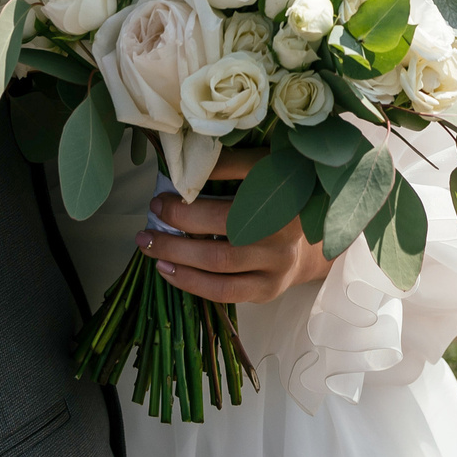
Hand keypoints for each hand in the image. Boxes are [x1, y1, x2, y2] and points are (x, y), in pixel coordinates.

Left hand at [138, 147, 335, 304]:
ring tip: (150, 248)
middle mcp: (284, 228)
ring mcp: (278, 262)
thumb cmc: (273, 199)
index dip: (195, 196)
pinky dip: (191, 282)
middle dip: (180, 224)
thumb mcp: (260, 170)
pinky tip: (168, 271)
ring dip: (179, 256)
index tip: (161, 197)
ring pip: (222, 264)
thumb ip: (229, 164)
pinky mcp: (269, 288)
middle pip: (226, 229)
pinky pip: (225, 291)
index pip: (235, 190)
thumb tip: (185, 166)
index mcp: (281, 191)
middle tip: (149, 222)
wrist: (306, 242)